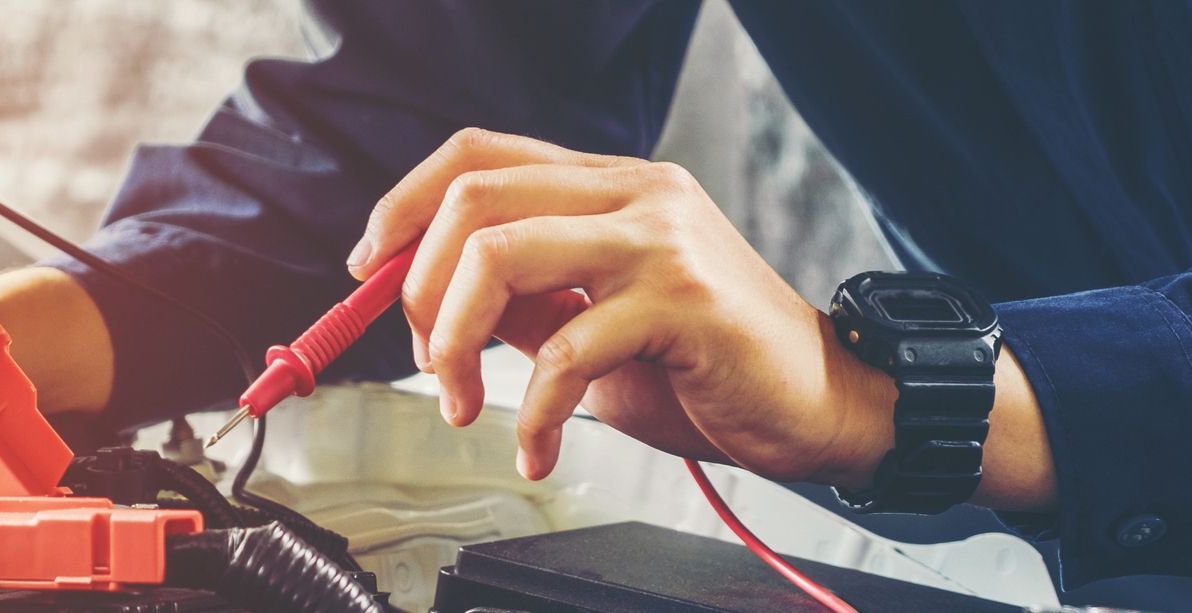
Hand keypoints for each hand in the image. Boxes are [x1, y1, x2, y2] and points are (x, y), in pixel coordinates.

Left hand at [349, 129, 895, 487]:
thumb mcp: (595, 326)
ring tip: (461, 404)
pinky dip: (530, 412)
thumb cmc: (709, 368)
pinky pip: (563, 350)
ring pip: (502, 256)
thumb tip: (430, 306)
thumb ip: (525, 303)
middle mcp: (635, 193)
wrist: (822, 404)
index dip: (404, 204)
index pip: (479, 154)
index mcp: (610, 185)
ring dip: (452, 343)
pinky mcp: (682, 301)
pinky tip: (537, 446)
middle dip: (418, 287)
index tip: (368, 270)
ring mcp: (660, 240)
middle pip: (474, 197)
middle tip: (422, 359)